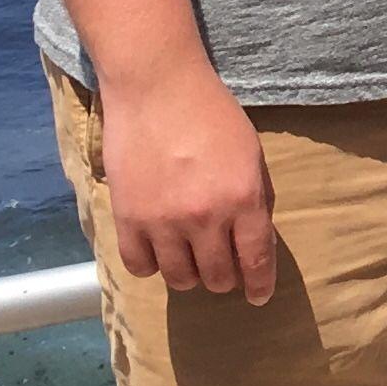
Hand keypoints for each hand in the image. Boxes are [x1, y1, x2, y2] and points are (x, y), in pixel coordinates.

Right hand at [100, 62, 280, 301]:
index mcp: (244, 200)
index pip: (255, 261)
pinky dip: (151, 266)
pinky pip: (139, 266)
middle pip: (218, 276)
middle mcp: (205, 218)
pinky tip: (158, 252)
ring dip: (190, 275)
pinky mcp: (127, 218)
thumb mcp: (252, 154)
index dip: (258, 285)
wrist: (157, 87)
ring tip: (190, 259)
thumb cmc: (212, 114)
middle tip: (222, 267)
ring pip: (180, 279)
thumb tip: (254, 240)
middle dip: (225, 278)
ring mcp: (163, 221)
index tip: (258, 298)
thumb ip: (255, 199)